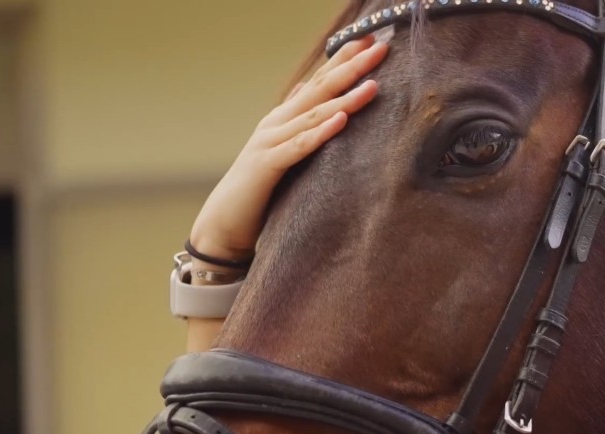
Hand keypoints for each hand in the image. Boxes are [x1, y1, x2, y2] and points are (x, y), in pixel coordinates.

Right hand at [189, 35, 388, 261]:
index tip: (371, 40)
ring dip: (344, 100)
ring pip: (313, 115)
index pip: (319, 81)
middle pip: (319, 89)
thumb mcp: (282, 151)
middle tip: (379, 47)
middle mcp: (277, 122)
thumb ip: (297, 124)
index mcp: (284, 117)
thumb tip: (309, 94)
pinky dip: (319, 133)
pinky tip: (340, 121)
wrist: (225, 224)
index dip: (343, 59)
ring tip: (372, 84)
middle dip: (350, 67)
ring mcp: (269, 141)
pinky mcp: (267, 167)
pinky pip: (299, 148)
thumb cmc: (259, 189)